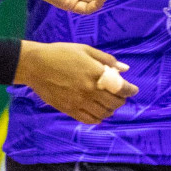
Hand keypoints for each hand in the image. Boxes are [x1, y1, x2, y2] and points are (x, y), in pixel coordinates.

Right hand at [15, 41, 130, 123]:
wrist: (36, 65)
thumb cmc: (61, 53)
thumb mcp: (86, 50)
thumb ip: (107, 60)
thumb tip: (125, 68)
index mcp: (95, 73)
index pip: (120, 88)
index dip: (130, 90)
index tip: (134, 90)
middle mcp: (89, 90)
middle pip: (114, 102)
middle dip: (121, 100)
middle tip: (121, 96)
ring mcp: (79, 102)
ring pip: (103, 113)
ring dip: (110, 110)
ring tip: (110, 104)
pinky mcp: (69, 109)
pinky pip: (88, 119)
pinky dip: (97, 118)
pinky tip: (99, 113)